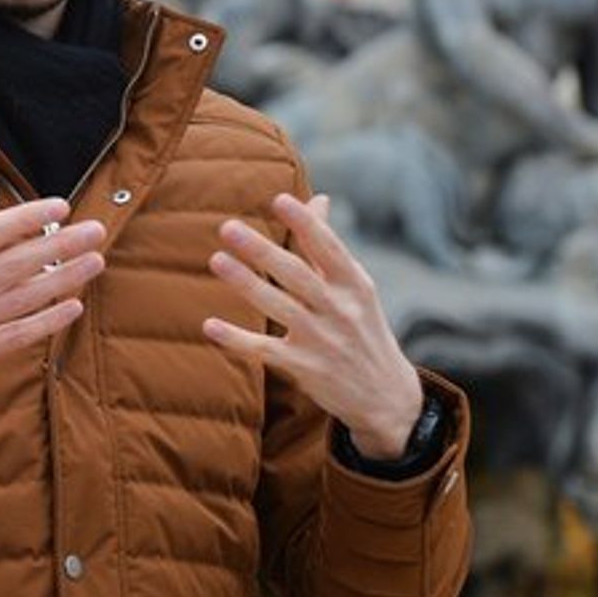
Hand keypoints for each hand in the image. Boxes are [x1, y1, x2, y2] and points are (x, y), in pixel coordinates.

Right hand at [0, 184, 105, 432]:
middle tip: (96, 229)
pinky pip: (13, 337)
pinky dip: (44, 322)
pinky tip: (72, 307)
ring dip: (63, 280)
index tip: (59, 205)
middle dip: (59, 245)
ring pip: (21, 299)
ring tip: (95, 261)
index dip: (26, 218)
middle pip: (14, 264)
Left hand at [202, 193, 422, 459]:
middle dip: (262, 250)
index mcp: (354, 285)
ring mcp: (323, 341)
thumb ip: (328, 247)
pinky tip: (210, 325)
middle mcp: (341, 310)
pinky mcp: (305, 368)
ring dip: (246, 283)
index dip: (306, 224)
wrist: (387, 397)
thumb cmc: (362, 328)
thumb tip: (317, 199)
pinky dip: (237, 339)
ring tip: (216, 260)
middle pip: (297, 275)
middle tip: (228, 227)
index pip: (329, 248)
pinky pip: (265, 350)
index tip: (280, 199)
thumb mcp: (355, 287)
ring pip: (279, 307)